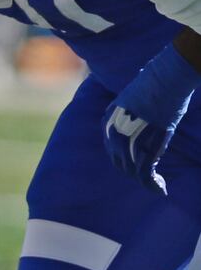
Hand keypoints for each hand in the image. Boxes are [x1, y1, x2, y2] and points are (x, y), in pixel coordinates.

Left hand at [104, 42, 200, 193]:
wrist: (164, 80)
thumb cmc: (152, 85)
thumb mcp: (129, 100)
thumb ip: (127, 114)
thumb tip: (137, 121)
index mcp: (107, 122)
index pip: (112, 150)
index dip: (124, 160)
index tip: (137, 165)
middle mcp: (113, 134)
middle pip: (120, 162)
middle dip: (134, 171)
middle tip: (150, 177)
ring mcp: (129, 141)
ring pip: (133, 171)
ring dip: (145, 181)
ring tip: (157, 184)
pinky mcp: (146, 147)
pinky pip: (145, 174)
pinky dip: (153, 185)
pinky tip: (161, 189)